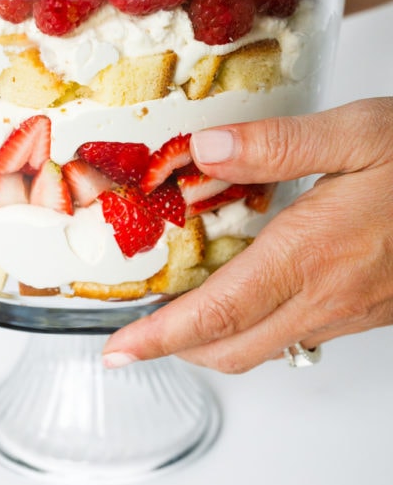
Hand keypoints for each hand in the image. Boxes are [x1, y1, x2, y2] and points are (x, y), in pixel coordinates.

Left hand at [103, 98, 392, 372]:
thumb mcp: (358, 134)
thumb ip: (275, 147)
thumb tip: (202, 152)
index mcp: (311, 254)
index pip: (216, 314)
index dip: (160, 338)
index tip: (118, 350)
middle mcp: (325, 297)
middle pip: (230, 349)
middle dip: (175, 349)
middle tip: (135, 333)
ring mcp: (348, 313)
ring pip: (261, 348)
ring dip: (212, 341)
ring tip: (177, 314)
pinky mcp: (366, 312)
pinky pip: (293, 335)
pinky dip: (252, 327)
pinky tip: (245, 292)